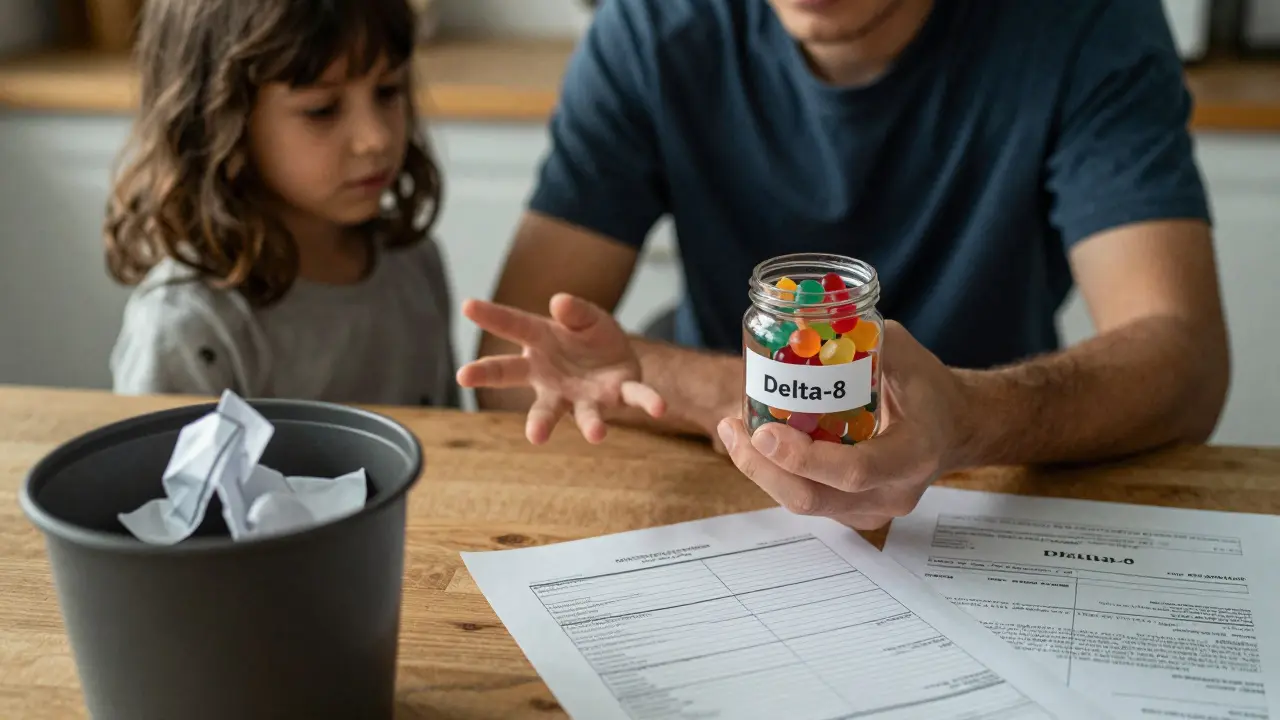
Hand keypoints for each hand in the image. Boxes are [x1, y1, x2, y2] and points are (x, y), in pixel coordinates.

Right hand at [456, 293, 665, 444]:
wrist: (618, 364)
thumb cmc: (591, 339)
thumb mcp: (587, 316)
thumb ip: (575, 311)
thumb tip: (559, 302)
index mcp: (540, 344)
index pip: (512, 326)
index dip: (491, 315)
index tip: (467, 304)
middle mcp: (549, 375)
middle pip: (512, 374)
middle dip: (488, 375)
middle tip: (465, 374)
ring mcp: (576, 393)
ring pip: (566, 411)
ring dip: (582, 422)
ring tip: (595, 435)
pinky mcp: (612, 399)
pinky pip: (632, 400)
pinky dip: (647, 403)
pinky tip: (661, 409)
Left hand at [716, 321, 971, 529]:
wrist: (954, 429)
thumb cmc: (928, 387)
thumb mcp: (903, 352)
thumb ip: (857, 338)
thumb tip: (798, 322)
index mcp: (914, 454)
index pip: (853, 470)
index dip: (804, 457)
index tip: (764, 431)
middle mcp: (893, 492)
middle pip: (813, 498)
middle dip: (763, 467)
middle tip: (734, 428)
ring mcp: (872, 510)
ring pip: (803, 503)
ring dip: (761, 469)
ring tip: (734, 430)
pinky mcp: (853, 513)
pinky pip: (807, 497)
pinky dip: (778, 472)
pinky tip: (757, 442)